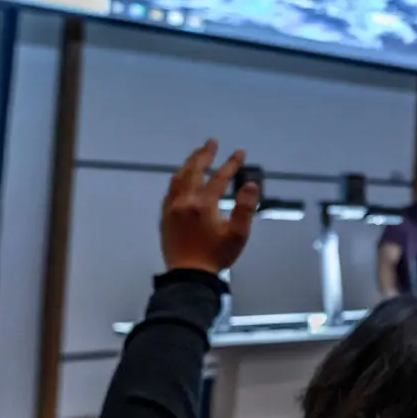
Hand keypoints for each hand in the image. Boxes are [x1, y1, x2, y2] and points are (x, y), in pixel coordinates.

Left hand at [161, 140, 256, 273]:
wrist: (188, 275)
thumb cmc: (216, 255)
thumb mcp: (238, 234)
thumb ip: (245, 208)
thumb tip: (251, 185)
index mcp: (203, 205)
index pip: (219, 177)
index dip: (231, 163)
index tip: (239, 152)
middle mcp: (185, 202)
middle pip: (193, 171)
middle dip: (204, 155)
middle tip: (211, 142)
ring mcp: (172, 209)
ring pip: (178, 179)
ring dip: (188, 164)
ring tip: (196, 155)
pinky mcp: (165, 217)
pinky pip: (169, 191)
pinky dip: (177, 180)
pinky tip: (180, 179)